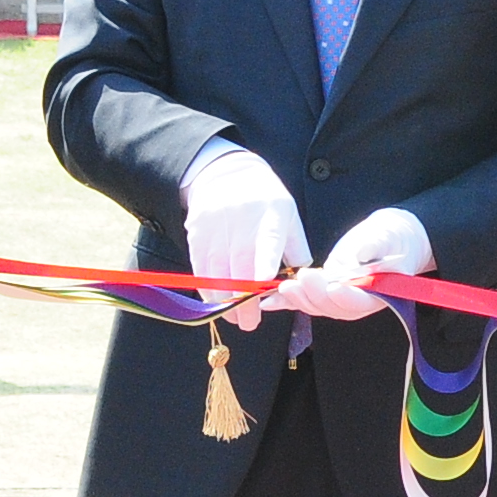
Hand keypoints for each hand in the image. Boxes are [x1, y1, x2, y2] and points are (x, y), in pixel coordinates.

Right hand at [181, 144, 305, 329]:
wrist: (225, 172)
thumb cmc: (265, 201)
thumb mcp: (289, 217)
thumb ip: (296, 250)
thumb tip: (300, 282)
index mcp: (271, 216)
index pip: (268, 242)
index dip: (264, 265)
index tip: (262, 287)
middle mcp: (242, 221)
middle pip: (240, 266)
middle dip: (243, 300)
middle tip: (249, 323)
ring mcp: (216, 227)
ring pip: (216, 271)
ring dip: (223, 300)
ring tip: (234, 318)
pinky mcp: (197, 233)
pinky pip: (200, 267)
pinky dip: (207, 288)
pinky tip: (216, 301)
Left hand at [266, 206, 429, 323]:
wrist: (388, 241)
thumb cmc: (392, 239)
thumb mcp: (386, 237)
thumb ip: (373, 246)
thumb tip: (358, 255)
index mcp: (380, 294)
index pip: (361, 300)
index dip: (347, 296)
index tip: (334, 285)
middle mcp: (358, 302)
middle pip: (334, 307)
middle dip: (315, 294)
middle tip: (302, 278)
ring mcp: (340, 301)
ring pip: (317, 306)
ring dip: (299, 299)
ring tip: (283, 288)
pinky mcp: (325, 294)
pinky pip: (306, 300)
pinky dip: (286, 301)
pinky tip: (269, 300)